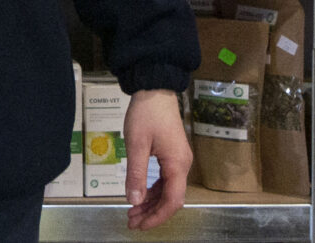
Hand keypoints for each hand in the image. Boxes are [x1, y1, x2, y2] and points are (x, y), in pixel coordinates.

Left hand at [124, 88, 190, 230]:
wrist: (155, 89)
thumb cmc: (146, 114)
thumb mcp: (136, 144)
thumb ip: (136, 174)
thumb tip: (134, 201)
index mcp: (177, 164)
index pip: (172, 201)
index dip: (157, 217)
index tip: (140, 225)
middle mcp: (182, 165)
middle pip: (171, 198)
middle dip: (152, 213)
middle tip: (131, 222)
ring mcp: (179, 160)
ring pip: (168, 190)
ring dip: (151, 203)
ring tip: (133, 212)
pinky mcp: (173, 154)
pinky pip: (165, 180)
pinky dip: (153, 190)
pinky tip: (140, 195)